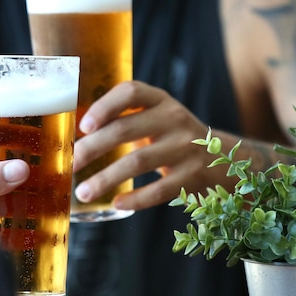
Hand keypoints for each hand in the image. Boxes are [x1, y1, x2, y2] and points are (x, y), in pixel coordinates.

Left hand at [73, 81, 227, 210]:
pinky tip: (116, 203)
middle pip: (126, 129)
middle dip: (92, 148)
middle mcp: (174, 118)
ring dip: (106, 178)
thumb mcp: (156, 118)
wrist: (225, 159)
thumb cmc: (173, 137)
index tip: (83, 126)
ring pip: (138, 161)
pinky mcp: (193, 176)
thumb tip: (73, 140)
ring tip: (82, 193)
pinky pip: (159, 189)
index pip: (131, 92)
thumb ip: (124, 120)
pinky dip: (136, 198)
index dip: (104, 106)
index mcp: (160, 100)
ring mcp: (186, 147)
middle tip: (70, 165)